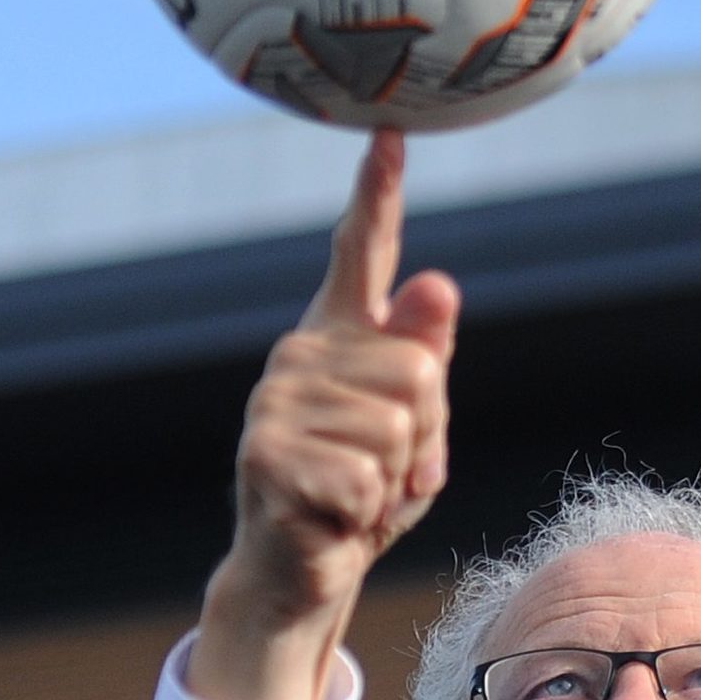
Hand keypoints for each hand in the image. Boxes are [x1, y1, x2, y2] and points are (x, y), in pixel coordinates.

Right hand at [189, 131, 461, 699]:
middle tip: (386, 470)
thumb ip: (426, 355)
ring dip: (397, 479)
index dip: (376, 192)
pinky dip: (369, 512)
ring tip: (358, 492)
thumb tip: (434, 281)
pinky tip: (334, 516)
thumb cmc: (366, 491)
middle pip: (420, 371)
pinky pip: (368, 478)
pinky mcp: (266, 455)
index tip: (389, 130)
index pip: (361, 252)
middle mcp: (301, 355)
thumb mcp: (417, 425)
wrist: (304, 569)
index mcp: (340, 338)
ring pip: (399, 428)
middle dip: (425, 436)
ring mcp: (276, 402)